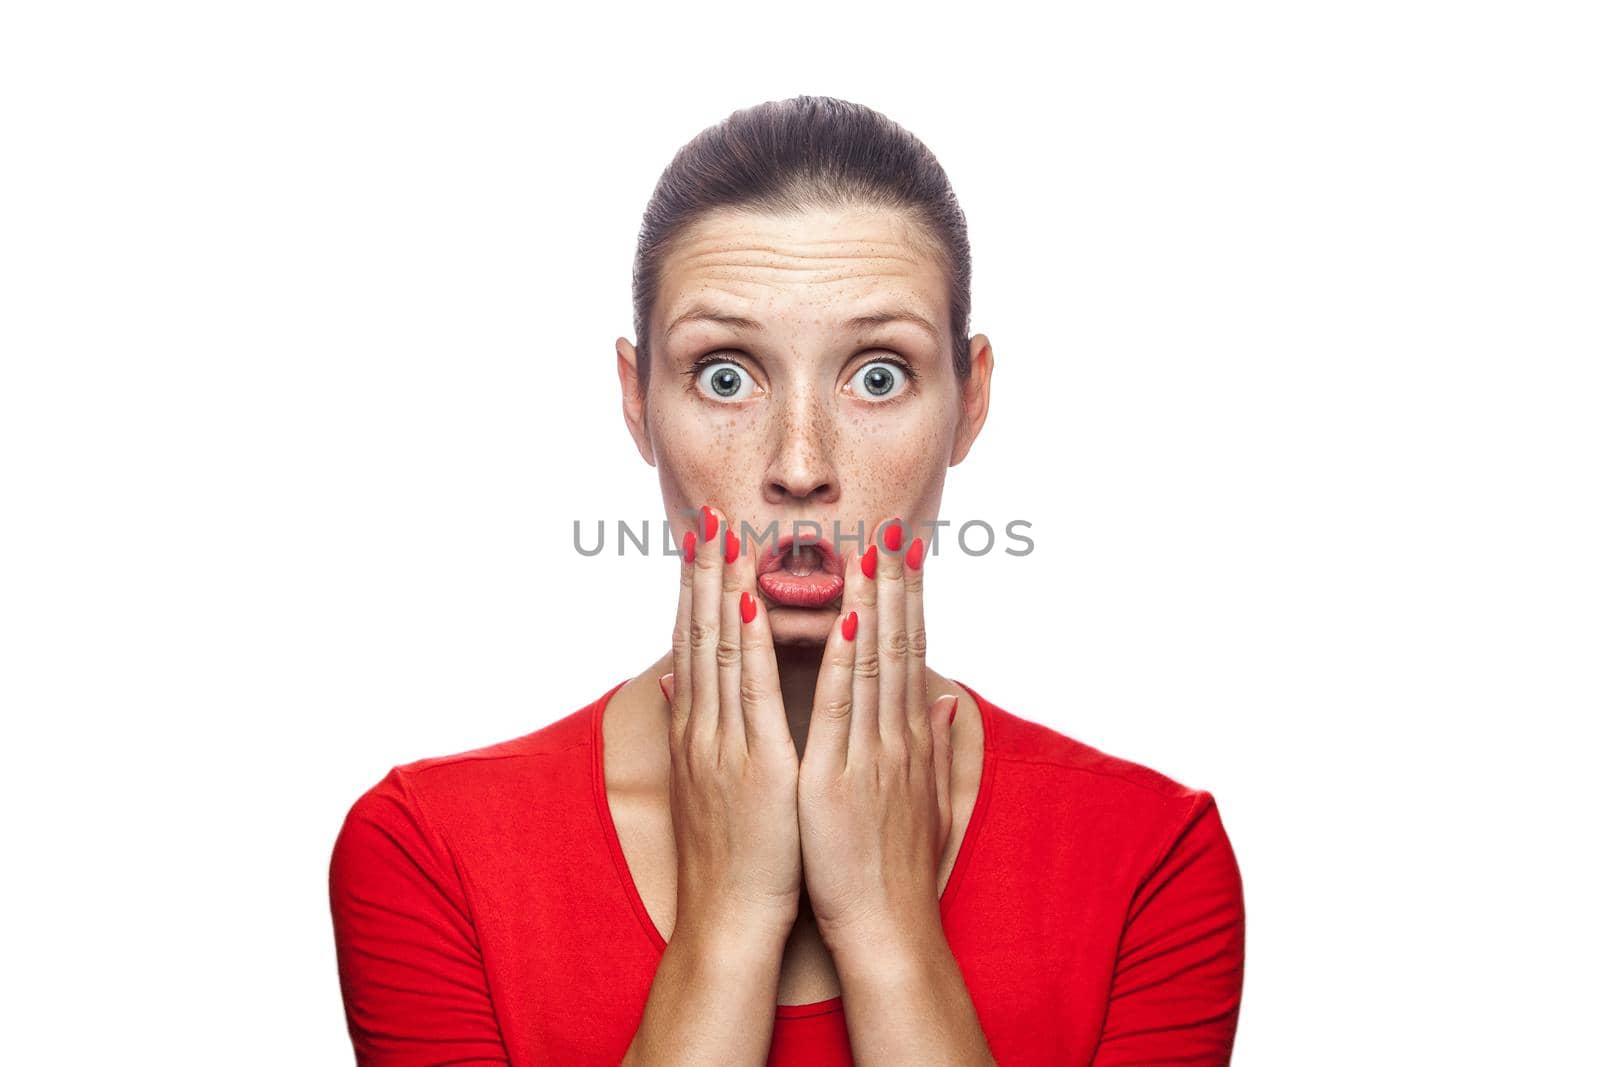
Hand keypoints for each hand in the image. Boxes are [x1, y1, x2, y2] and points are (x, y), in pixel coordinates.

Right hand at [658, 505, 802, 953]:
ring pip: (723, 647)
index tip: (702, 539)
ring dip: (724, 586)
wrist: (728, 920)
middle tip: (707, 512)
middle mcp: (704, 726)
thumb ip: (689, 728)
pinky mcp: (755, 762)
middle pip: (699, 632)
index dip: (696, 587)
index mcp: (699, 729)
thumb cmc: (729, 854)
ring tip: (727, 533)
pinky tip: (753, 600)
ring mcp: (725, 741)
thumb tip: (674, 686)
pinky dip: (754, 641)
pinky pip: (755, 690)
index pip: (695, 642)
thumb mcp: (704, 783)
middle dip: (703, 570)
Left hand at [795, 516, 959, 954]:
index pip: (907, 653)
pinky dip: (842, 659)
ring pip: (871, 661)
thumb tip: (950, 701)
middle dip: (894, 583)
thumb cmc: (896, 870)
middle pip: (897, 645)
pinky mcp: (839, 776)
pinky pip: (840, 706)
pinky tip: (845, 618)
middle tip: (889, 526)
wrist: (887, 930)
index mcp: (904, 740)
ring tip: (867, 549)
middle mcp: (894, 736)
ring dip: (870, 601)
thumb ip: (936, 746)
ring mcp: (870, 753)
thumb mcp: (923, 800)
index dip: (907, 600)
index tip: (904, 553)